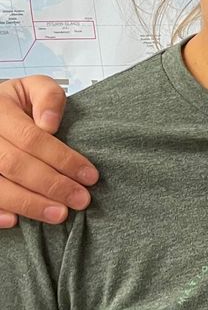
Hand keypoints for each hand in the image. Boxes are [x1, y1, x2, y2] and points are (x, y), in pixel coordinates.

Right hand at [0, 76, 96, 225]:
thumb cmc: (18, 102)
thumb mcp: (35, 87)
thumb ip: (48, 97)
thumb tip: (50, 123)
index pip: (32, 139)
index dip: (62, 159)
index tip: (90, 176)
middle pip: (15, 165)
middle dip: (51, 185)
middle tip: (80, 200)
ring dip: (29, 203)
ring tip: (59, 214)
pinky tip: (15, 221)